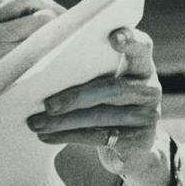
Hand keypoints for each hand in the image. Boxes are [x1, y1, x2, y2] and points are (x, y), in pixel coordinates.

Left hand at [27, 26, 171, 185]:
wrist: (133, 146)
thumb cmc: (106, 101)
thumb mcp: (104, 79)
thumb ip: (86, 64)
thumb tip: (40, 55)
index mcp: (141, 64)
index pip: (142, 46)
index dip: (130, 40)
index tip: (114, 38)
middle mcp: (149, 87)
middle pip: (112, 88)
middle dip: (77, 97)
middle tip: (48, 105)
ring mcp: (147, 115)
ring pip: (101, 116)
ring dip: (64, 121)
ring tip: (35, 123)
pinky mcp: (140, 140)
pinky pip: (99, 136)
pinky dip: (68, 136)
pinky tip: (46, 136)